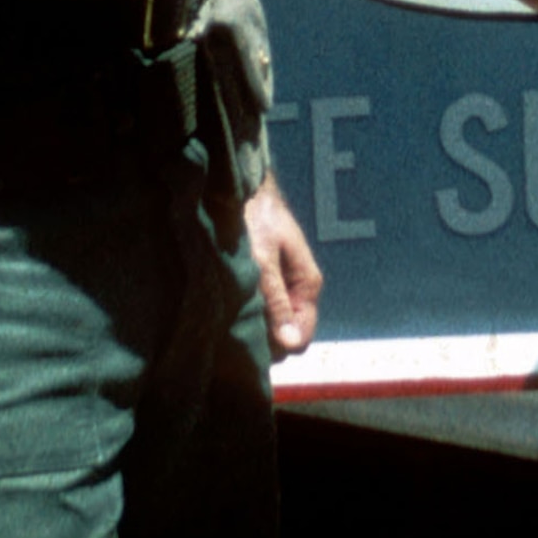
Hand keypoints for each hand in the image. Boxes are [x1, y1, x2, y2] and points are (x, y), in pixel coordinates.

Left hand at [242, 173, 322, 359]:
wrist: (244, 189)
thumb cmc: (255, 219)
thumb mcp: (263, 261)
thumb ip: (277, 301)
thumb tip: (290, 343)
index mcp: (307, 286)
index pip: (301, 339)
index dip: (278, 347)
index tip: (250, 340)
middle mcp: (298, 292)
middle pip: (286, 337)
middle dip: (264, 338)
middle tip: (235, 323)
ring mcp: (284, 289)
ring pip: (272, 327)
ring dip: (254, 326)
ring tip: (229, 312)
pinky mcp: (268, 285)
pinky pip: (262, 314)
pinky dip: (248, 314)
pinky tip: (230, 305)